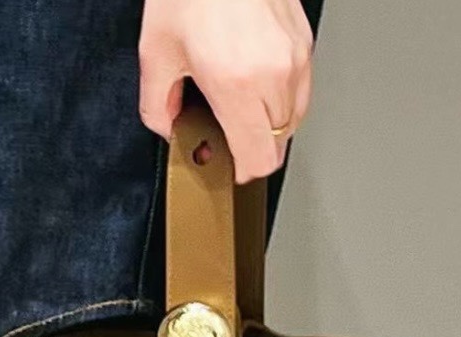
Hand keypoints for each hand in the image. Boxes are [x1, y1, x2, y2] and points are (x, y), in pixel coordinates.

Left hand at [139, 0, 313, 181]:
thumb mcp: (156, 53)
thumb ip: (157, 106)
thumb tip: (169, 128)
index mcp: (237, 85)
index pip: (260, 159)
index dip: (245, 173)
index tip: (232, 169)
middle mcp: (274, 73)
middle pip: (278, 143)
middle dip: (253, 146)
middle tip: (227, 132)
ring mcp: (295, 55)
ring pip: (293, 117)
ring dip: (269, 122)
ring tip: (240, 105)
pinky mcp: (304, 39)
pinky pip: (301, 87)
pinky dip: (281, 95)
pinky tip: (255, 82)